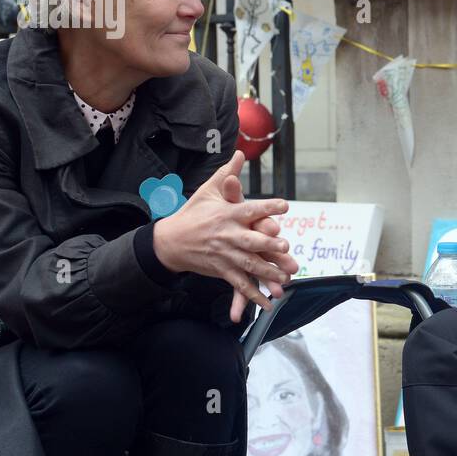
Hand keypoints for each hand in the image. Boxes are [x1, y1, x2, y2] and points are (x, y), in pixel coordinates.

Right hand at [152, 151, 298, 322]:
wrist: (170, 241)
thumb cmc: (193, 213)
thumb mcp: (208, 191)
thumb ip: (227, 174)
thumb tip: (238, 152)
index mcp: (227, 214)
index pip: (250, 208)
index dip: (267, 207)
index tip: (285, 205)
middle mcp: (227, 235)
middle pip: (250, 240)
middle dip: (267, 244)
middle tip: (285, 245)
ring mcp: (224, 255)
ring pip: (249, 265)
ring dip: (268, 272)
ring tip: (286, 277)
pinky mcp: (221, 270)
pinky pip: (240, 284)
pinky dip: (254, 295)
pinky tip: (270, 303)